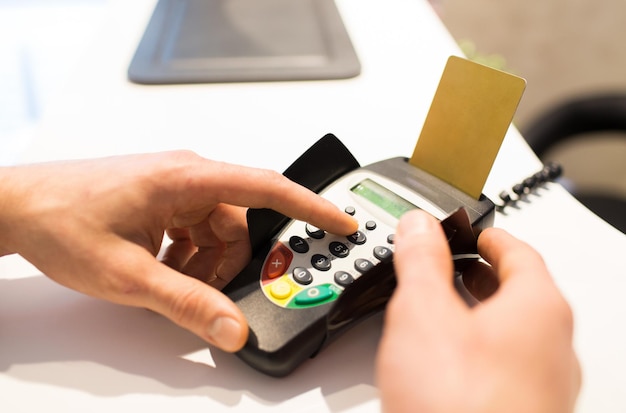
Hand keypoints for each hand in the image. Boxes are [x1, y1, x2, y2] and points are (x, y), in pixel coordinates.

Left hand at [0, 151, 357, 351]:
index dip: (312, 206)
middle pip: (240, 224)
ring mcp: (175, 187)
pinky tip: (163, 271)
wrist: (18, 207)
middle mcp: (187, 176)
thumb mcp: (129, 275)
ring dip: (205, 264)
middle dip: (232, 264)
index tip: (343, 221)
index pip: (267, 187)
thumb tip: (232, 326)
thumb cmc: (62, 221)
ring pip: (219, 232)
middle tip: (214, 293)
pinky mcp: (165, 199)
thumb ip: (186, 303)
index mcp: (187, 178)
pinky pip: (198, 231)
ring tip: (170, 282)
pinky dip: (190, 257)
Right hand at [376, 210, 579, 412]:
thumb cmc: (461, 406)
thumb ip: (421, 261)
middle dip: (481, 275)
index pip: (518, 252)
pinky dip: (478, 352)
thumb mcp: (424, 313)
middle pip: (521, 292)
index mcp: (539, 309)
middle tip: (452, 266)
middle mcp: (553, 347)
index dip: (485, 235)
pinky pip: (506, 369)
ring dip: (479, 314)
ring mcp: (544, 387)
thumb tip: (420, 227)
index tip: (466, 231)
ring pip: (514, 333)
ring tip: (443, 311)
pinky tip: (446, 365)